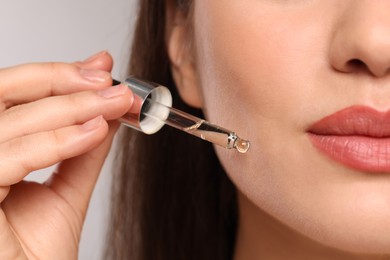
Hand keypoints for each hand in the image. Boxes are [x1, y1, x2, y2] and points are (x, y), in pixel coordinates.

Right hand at [0, 51, 132, 258]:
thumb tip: (108, 107)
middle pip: (5, 91)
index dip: (58, 75)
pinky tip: (93, 133)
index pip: (16, 93)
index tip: (102, 70)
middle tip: (109, 82)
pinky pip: (11, 156)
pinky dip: (56, 141)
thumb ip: (85, 146)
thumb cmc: (37, 250)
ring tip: (113, 106)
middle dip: (63, 81)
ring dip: (71, 107)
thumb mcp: (68, 187)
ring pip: (11, 119)